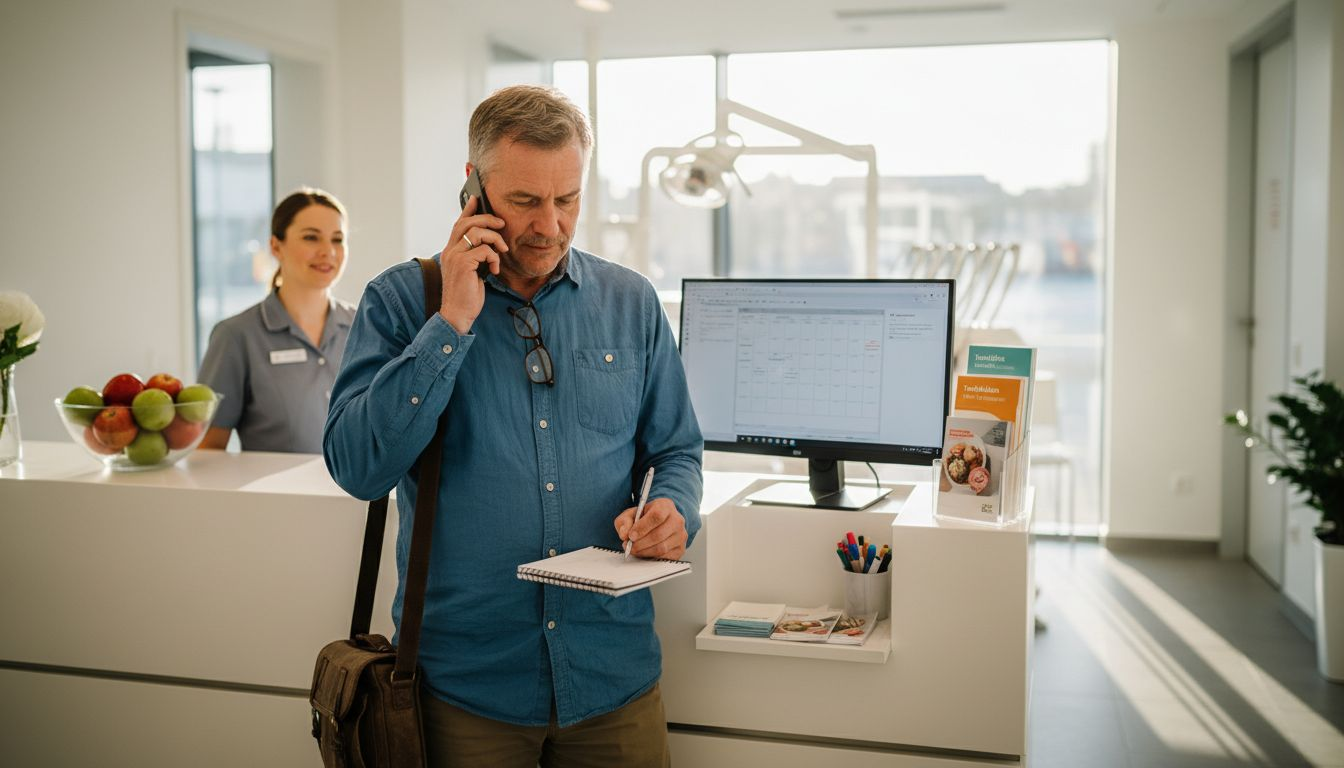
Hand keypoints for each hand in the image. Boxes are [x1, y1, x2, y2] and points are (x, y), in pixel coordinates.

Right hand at [438, 195, 506, 333]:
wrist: (457, 314)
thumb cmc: (466, 295)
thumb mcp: (472, 272)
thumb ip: (476, 256)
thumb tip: (490, 245)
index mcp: (451, 251)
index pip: (458, 224)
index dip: (468, 210)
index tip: (477, 198)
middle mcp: (450, 251)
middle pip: (467, 222)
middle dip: (487, 219)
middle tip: (502, 223)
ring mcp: (455, 256)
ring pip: (476, 233)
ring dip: (495, 239)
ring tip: (503, 250)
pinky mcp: (463, 264)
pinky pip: (484, 250)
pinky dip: (494, 257)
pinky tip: (495, 269)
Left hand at [614, 498, 686, 560]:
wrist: (659, 524)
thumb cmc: (644, 518)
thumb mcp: (631, 514)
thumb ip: (624, 521)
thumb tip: (624, 534)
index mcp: (665, 506)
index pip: (657, 516)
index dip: (642, 527)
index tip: (630, 535)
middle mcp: (677, 520)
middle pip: (659, 534)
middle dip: (640, 543)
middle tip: (629, 546)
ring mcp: (681, 535)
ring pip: (661, 548)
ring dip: (644, 551)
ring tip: (634, 549)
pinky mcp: (681, 549)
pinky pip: (664, 557)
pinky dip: (651, 557)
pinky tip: (644, 552)